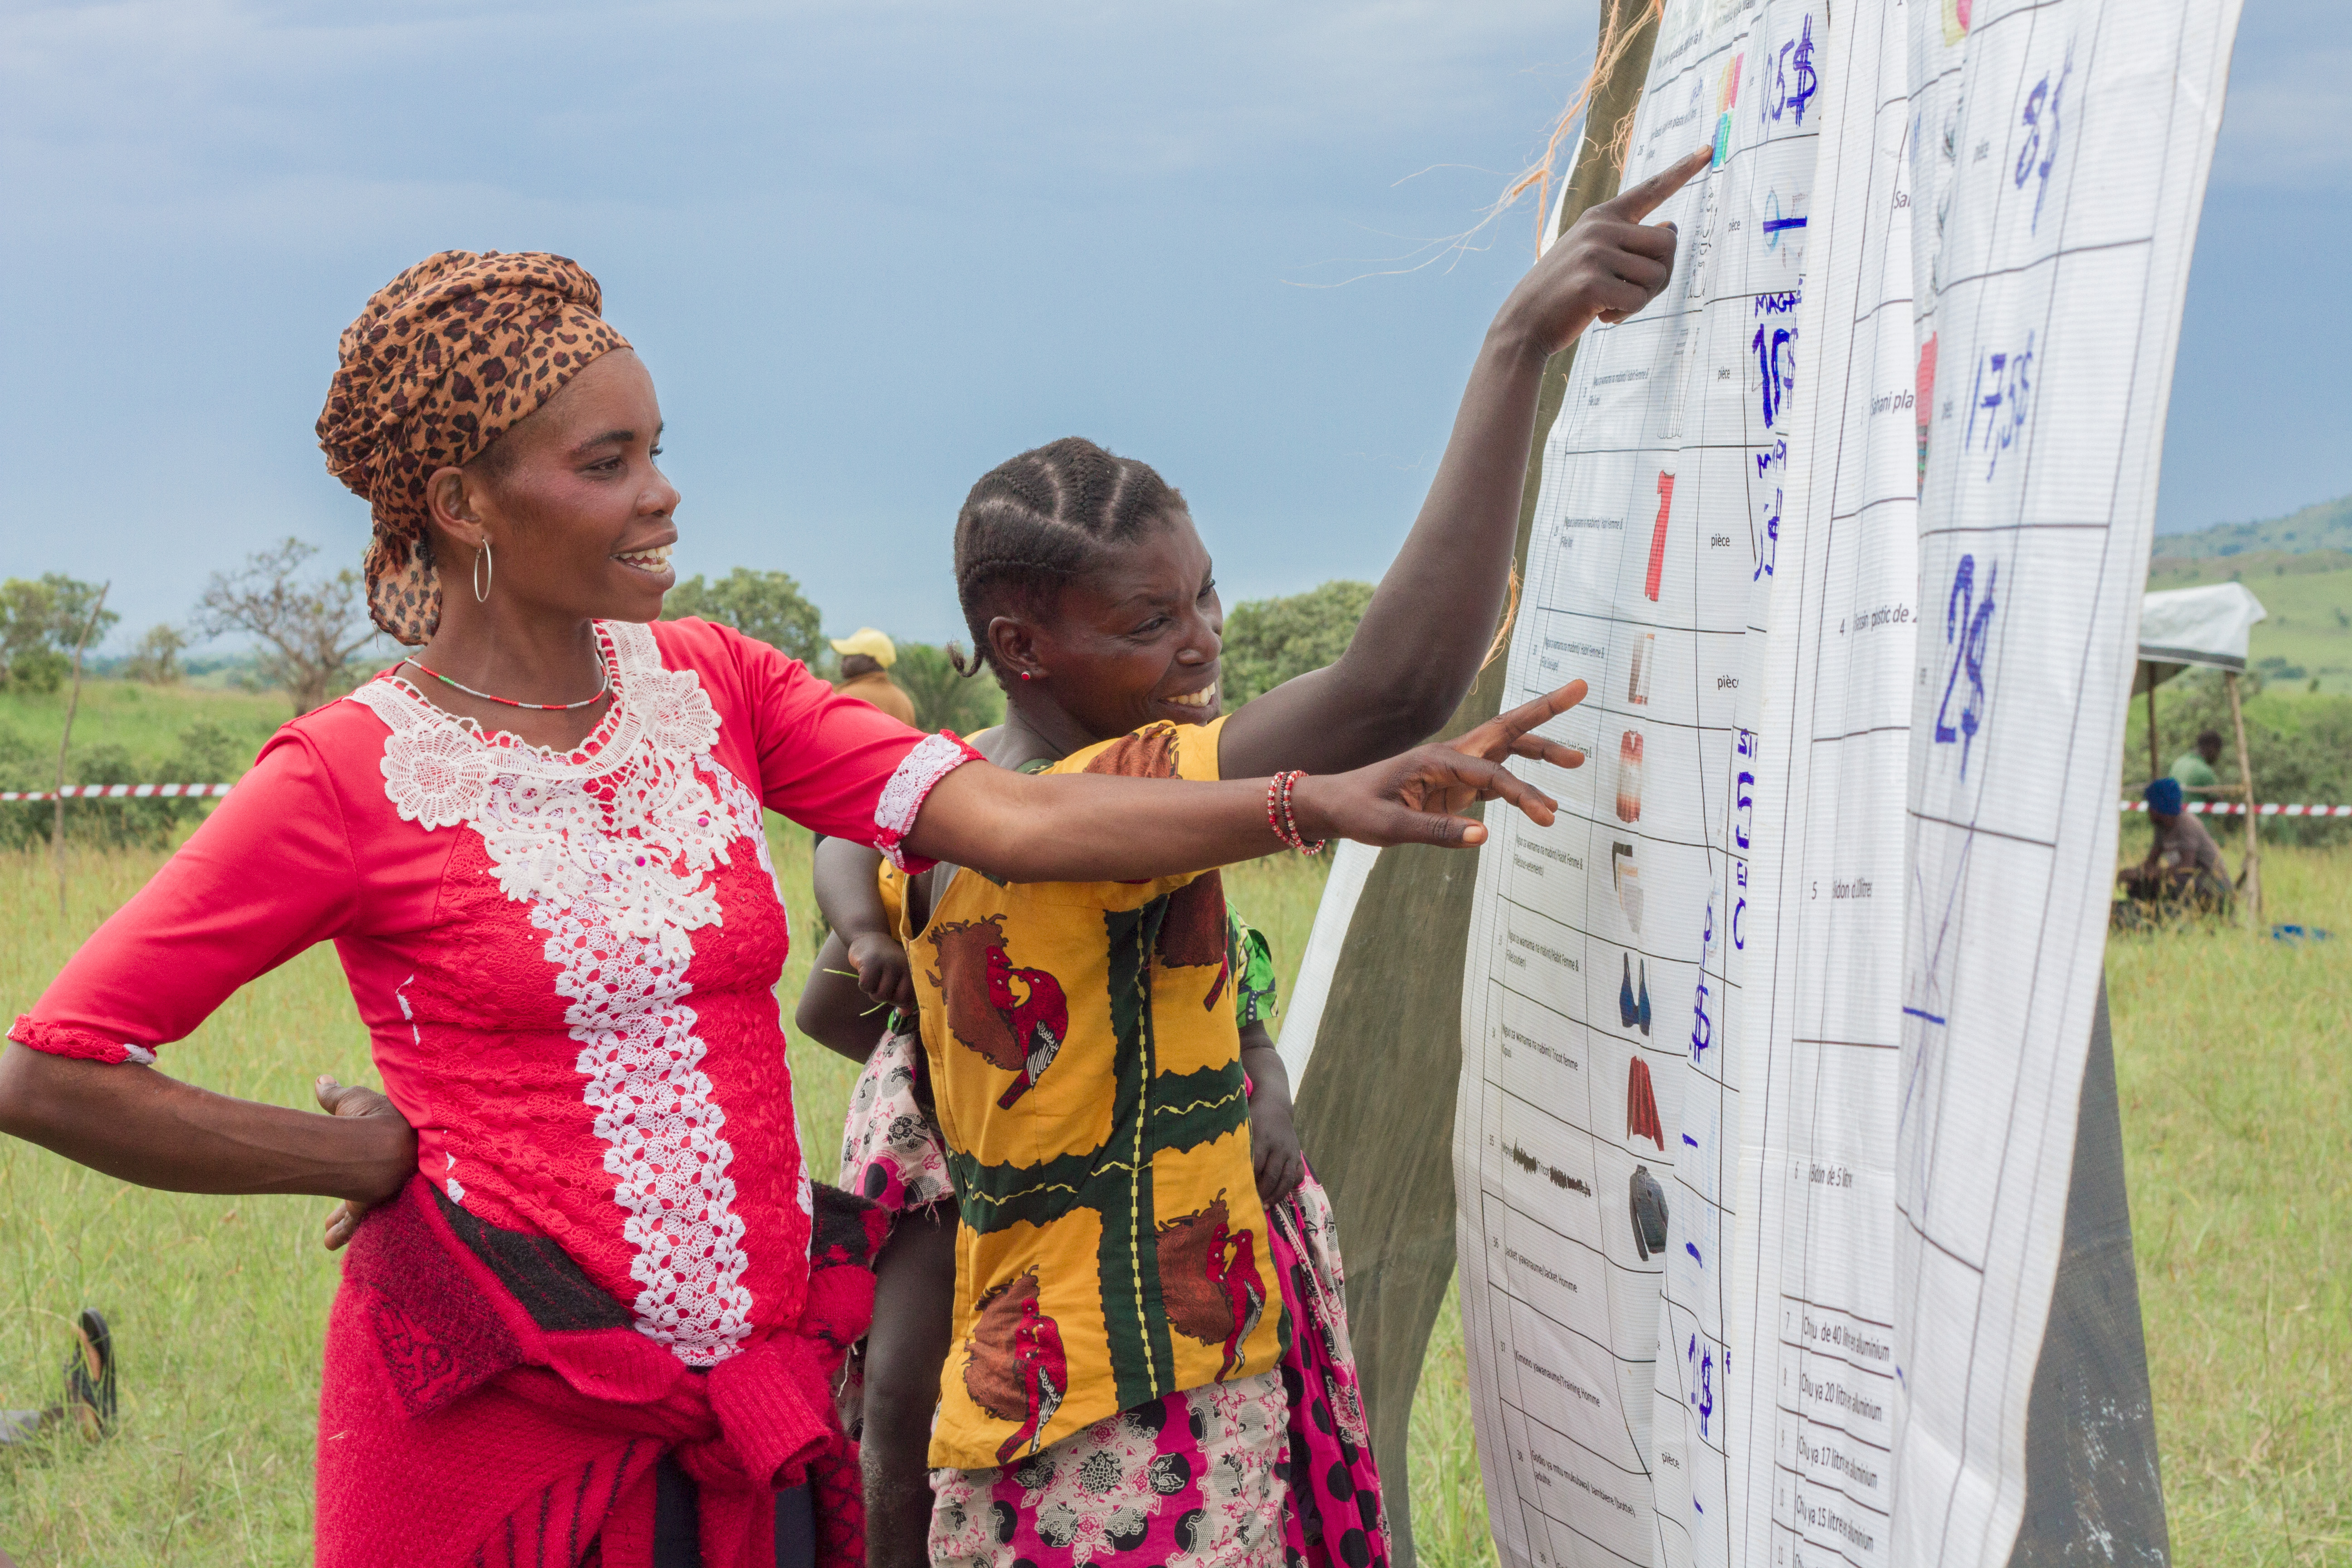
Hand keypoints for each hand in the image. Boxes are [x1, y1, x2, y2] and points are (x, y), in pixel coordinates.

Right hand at [315, 1074, 414, 1251]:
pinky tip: (329, 1243)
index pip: (386, 1142)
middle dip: (361, 1185)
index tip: (365, 1145)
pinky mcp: (367, 1202)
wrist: (378, 1144)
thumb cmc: (369, 1116)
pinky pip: (355, 1220)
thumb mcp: (350, 1099)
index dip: (374, 1143)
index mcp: (396, 1136)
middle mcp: (395, 1165)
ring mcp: (382, 1186)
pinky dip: (342, 1231)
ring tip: (330, 1225)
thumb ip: (335, 1094)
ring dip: (346, 1214)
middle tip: (352, 1190)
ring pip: (365, 1202)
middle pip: (376, 1177)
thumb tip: (321, 1081)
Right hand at [848, 931, 916, 1011]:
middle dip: (886, 998)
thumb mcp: (898, 974)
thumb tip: (905, 1014)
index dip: (901, 1003)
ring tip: (874, 979)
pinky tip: (865, 973)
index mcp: (912, 969)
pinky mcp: (870, 963)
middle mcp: (902, 965)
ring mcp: (886, 963)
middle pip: (895, 999)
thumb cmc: (886, 960)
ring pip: (879, 995)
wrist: (869, 937)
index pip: (910, 997)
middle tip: (882, 987)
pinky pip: (866, 987)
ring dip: (873, 992)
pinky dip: (863, 985)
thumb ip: (904, 994)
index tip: (894, 998)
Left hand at [1249, 1093, 1304, 1209]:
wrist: (1274, 1106)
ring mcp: (1290, 1152)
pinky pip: (1298, 1175)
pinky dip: (1290, 1187)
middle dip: (1262, 1192)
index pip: (1256, 1165)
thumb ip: (1238, 1147)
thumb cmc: (1252, 1119)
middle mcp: (1279, 1147)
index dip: (1249, 1181)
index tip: (1240, 1194)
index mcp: (1262, 1139)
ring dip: (1276, 1195)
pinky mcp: (1298, 1155)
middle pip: (1272, 1175)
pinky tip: (1280, 1195)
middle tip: (1252, 1205)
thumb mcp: (1243, 1127)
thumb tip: (1225, 1169)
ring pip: (1287, 1179)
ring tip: (1266, 1205)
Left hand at [1288, 680, 1586, 848]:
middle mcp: (1451, 756)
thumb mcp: (1391, 827)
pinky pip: (1494, 780)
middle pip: (1507, 729)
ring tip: (1577, 760)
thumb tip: (1483, 837)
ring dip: (1540, 751)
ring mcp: (1454, 770)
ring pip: (1505, 752)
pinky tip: (1540, 802)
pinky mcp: (1453, 787)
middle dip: (1544, 711)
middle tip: (1582, 688)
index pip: (1491, 773)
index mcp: (1437, 759)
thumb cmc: (1358, 810)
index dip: (1522, 792)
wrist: (1334, 805)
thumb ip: (1437, 830)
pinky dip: (1520, 785)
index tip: (1546, 815)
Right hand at [1496, 146, 1711, 352]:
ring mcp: (1595, 253)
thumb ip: (1630, 240)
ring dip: (1642, 299)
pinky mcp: (1592, 282)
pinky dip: (1626, 314)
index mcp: (1601, 216)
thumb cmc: (1565, 293)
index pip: (1650, 189)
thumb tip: (1670, 226)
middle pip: (1668, 243)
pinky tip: (1601, 315)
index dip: (1682, 170)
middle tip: (1632, 292)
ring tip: (1610, 303)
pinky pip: (1639, 300)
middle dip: (1661, 273)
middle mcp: (1600, 227)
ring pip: (1658, 274)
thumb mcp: (1594, 256)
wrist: (1523, 322)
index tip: (1709, 149)